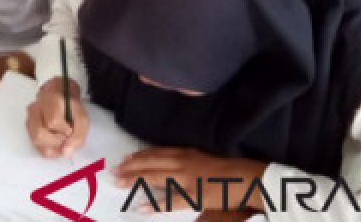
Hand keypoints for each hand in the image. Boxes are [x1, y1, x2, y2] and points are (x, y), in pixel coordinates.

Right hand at [26, 77, 88, 156]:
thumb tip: (66, 151)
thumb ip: (78, 134)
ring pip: (35, 140)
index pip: (53, 122)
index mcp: (52, 100)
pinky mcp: (27, 124)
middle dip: (54, 142)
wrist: (59, 93)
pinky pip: (34, 142)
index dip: (63, 131)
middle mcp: (37, 107)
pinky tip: (53, 142)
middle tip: (64, 139)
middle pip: (39, 134)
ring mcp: (29, 116)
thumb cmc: (70, 106)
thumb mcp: (82, 116)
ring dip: (49, 146)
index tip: (70, 130)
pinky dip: (45, 147)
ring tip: (59, 141)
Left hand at [112, 147, 265, 210]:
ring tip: (119, 182)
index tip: (125, 159)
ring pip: (155, 177)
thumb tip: (173, 164)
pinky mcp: (193, 195)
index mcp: (187, 153)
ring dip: (135, 179)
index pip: (157, 153)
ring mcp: (187, 179)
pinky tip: (142, 207)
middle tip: (114, 170)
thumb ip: (188, 160)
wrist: (246, 177)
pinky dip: (156, 203)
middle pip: (151, 162)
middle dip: (131, 166)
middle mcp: (183, 162)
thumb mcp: (204, 159)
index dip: (140, 156)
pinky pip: (170, 201)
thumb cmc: (228, 169)